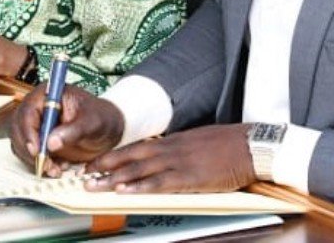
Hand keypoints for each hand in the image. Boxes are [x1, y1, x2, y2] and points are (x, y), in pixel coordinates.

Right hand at [10, 84, 124, 176]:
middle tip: (46, 165)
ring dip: (33, 160)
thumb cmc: (101, 118)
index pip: (28, 112)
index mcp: (48, 94)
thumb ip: (73, 130)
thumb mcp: (92, 122)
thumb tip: (51, 142)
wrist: (107, 129)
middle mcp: (38, 108)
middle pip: (19, 128)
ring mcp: (36, 125)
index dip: (28, 132)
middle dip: (30, 150)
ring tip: (55, 169)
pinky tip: (56, 168)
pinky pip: (29, 154)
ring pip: (21, 144)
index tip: (36, 150)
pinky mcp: (38, 141)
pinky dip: (38, 164)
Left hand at [84, 124, 255, 192]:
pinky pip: (160, 183)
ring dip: (115, 178)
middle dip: (105, 165)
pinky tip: (125, 192)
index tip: (94, 162)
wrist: (249, 146)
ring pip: (140, 170)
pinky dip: (140, 188)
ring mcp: (179, 163)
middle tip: (83, 174)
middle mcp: (170, 149)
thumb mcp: (196, 142)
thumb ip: (177, 150)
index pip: (136, 148)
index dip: (114, 155)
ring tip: (94, 184)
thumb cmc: (226, 145)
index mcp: (172, 142)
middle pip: (131, 157)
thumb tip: (161, 157)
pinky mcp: (190, 178)